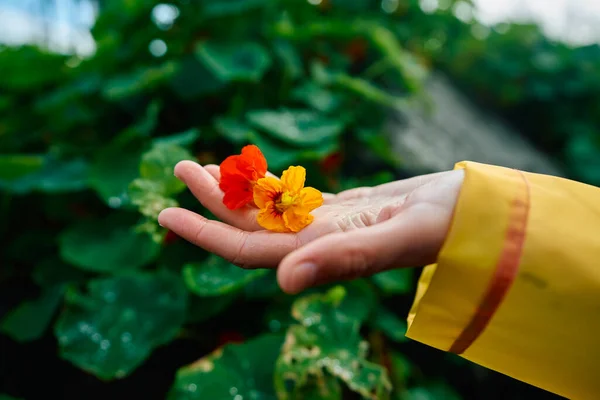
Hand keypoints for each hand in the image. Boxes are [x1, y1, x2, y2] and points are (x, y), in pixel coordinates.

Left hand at [158, 161, 463, 293]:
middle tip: (181, 168)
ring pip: (272, 211)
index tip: (169, 213)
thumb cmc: (453, 225)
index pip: (252, 249)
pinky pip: (297, 200)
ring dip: (238, 190)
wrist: (478, 214)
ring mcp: (332, 226)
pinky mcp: (347, 210)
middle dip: (213, 202)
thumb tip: (282, 281)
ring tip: (203, 164)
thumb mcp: (403, 236)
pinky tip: (254, 174)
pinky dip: (272, 186)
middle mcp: (321, 243)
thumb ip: (346, 259)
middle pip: (253, 227)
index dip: (208, 234)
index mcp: (325, 251)